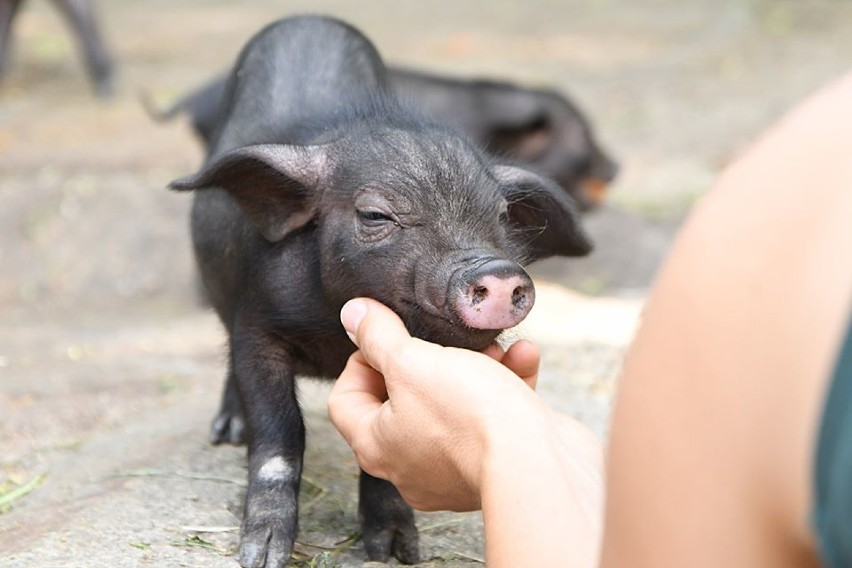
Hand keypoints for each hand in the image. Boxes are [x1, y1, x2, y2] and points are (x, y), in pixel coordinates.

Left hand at [328, 297, 543, 510]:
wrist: (538, 462)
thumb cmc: (468, 417)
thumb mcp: (413, 361)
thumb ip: (378, 336)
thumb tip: (353, 315)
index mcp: (377, 444)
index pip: (345, 398)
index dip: (362, 360)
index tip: (389, 341)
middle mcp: (409, 464)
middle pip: (402, 399)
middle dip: (428, 357)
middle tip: (443, 338)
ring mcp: (452, 467)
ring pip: (453, 404)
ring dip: (475, 366)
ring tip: (494, 346)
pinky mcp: (493, 462)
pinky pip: (490, 418)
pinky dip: (506, 384)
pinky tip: (523, 356)